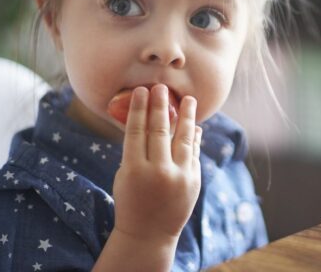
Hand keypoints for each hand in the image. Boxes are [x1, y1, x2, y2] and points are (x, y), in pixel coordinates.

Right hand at [111, 85, 201, 242]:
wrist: (148, 233)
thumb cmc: (131, 200)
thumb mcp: (125, 176)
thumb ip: (136, 151)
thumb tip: (149, 121)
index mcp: (134, 170)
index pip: (136, 132)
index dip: (139, 109)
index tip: (141, 91)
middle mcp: (158, 172)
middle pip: (159, 131)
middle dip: (160, 106)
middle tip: (161, 87)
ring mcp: (179, 177)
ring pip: (184, 139)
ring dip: (186, 116)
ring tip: (189, 99)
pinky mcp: (193, 181)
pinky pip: (194, 153)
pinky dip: (194, 138)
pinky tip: (194, 125)